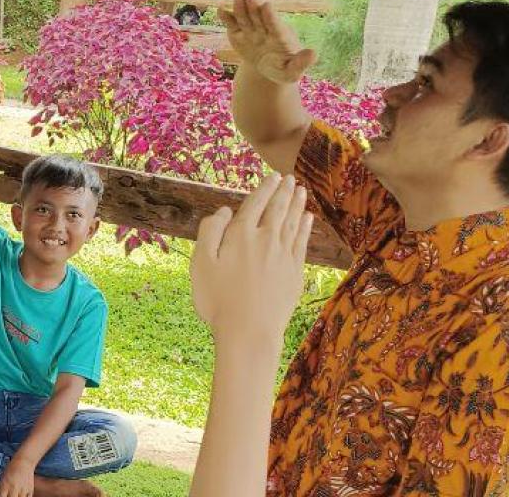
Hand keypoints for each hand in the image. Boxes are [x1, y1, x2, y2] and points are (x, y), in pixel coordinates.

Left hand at [0, 454, 35, 496]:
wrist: (24, 461)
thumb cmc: (11, 469)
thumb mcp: (3, 478)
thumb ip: (1, 489)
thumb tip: (0, 496)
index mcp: (5, 485)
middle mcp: (14, 488)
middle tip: (9, 495)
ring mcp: (22, 490)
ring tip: (16, 494)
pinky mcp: (30, 490)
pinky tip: (21, 495)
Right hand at [191, 173, 312, 346]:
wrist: (249, 333)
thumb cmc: (218, 300)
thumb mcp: (201, 263)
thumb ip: (210, 231)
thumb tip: (224, 211)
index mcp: (241, 235)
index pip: (256, 203)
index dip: (265, 188)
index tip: (273, 176)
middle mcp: (265, 240)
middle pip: (278, 209)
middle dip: (284, 191)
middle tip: (290, 178)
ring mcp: (283, 256)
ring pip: (292, 222)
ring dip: (297, 204)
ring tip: (301, 191)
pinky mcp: (294, 273)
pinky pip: (302, 242)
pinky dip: (306, 227)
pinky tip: (308, 219)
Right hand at [217, 0, 315, 83]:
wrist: (267, 69)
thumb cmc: (284, 70)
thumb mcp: (293, 71)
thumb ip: (302, 63)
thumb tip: (313, 53)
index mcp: (280, 37)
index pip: (275, 25)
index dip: (271, 16)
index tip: (267, 6)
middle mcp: (265, 29)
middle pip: (259, 17)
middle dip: (255, 7)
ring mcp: (250, 29)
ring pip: (245, 17)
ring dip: (241, 9)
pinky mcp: (238, 32)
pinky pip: (232, 24)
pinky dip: (226, 18)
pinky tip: (221, 11)